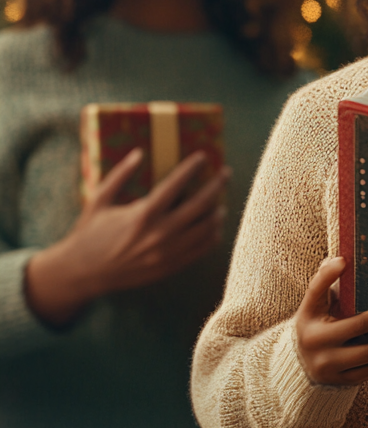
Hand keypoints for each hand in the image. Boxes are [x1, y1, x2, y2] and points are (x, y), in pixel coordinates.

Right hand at [25, 148, 229, 326]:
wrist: (82, 274)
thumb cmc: (89, 233)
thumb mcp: (99, 200)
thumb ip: (120, 175)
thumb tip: (139, 152)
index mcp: (142, 214)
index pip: (176, 185)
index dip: (192, 168)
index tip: (203, 156)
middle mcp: (159, 234)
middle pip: (201, 205)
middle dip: (217, 185)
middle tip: (226, 172)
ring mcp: (168, 253)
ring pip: (206, 229)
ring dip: (218, 211)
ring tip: (221, 200)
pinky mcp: (170, 267)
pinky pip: (202, 250)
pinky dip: (213, 235)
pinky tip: (214, 225)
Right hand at [295, 256, 367, 386]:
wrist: (301, 364)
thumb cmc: (314, 324)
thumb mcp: (313, 303)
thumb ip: (324, 280)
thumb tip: (341, 260)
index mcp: (309, 321)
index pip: (320, 294)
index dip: (331, 278)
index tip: (356, 267)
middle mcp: (317, 346)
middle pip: (360, 326)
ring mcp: (331, 367)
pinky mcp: (344, 381)